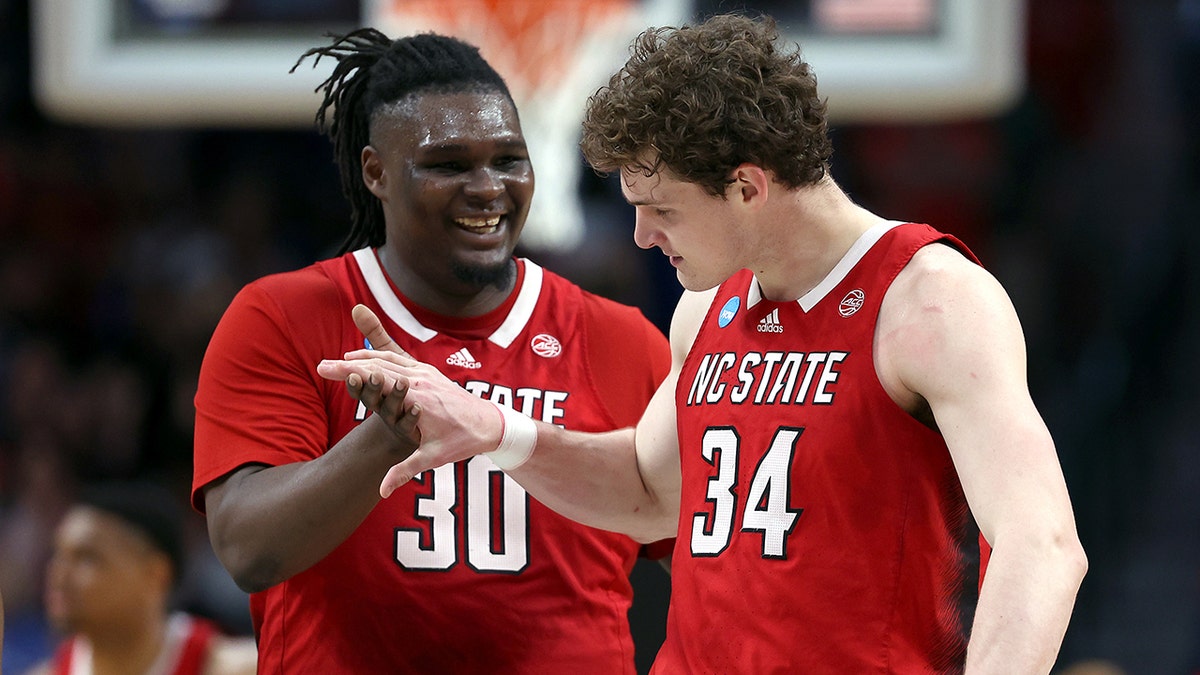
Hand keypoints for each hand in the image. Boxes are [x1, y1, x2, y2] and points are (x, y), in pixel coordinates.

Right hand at [318, 305, 504, 497]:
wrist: (489, 423)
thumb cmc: (462, 441)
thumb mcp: (433, 458)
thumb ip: (405, 471)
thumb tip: (380, 491)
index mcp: (419, 398)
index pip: (379, 380)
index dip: (352, 375)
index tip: (327, 371)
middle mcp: (421, 380)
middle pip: (378, 365)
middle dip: (348, 366)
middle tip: (321, 367)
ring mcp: (425, 373)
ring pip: (388, 359)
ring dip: (361, 358)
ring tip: (336, 362)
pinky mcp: (428, 372)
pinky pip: (399, 359)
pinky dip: (379, 356)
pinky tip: (363, 358)